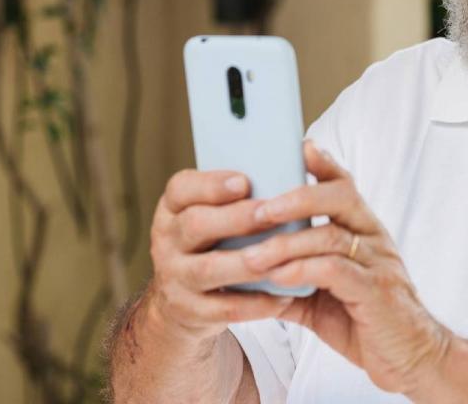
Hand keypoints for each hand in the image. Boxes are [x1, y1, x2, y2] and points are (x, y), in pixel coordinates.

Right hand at [146, 168, 292, 342]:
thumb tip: (300, 156)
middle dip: (236, 218)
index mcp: (173, 208)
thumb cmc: (211, 243)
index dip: (211, 184)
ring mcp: (175, 277)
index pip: (181, 189)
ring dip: (247, 262)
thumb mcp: (210, 214)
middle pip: (195, 225)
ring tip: (281, 255)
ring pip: (209, 269)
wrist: (178, 303)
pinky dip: (256, 303)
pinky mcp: (190, 311)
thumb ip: (240, 194)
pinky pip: (224, 309)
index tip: (244, 181)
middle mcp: (167, 240)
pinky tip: (284, 296)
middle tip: (270, 213)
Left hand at [242, 141, 452, 394]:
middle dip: (297, 196)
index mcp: (363, 230)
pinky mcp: (376, 292)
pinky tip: (278, 277)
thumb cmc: (367, 320)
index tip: (296, 147)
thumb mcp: (325, 293)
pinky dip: (303, 270)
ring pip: (332, 236)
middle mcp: (373, 238)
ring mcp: (378, 263)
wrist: (412, 357)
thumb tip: (248, 266)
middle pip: (340, 196)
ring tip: (253, 254)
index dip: (322, 164)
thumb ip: (294, 275)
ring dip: (287, 243)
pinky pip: (337, 271)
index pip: (343, 185)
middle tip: (259, 209)